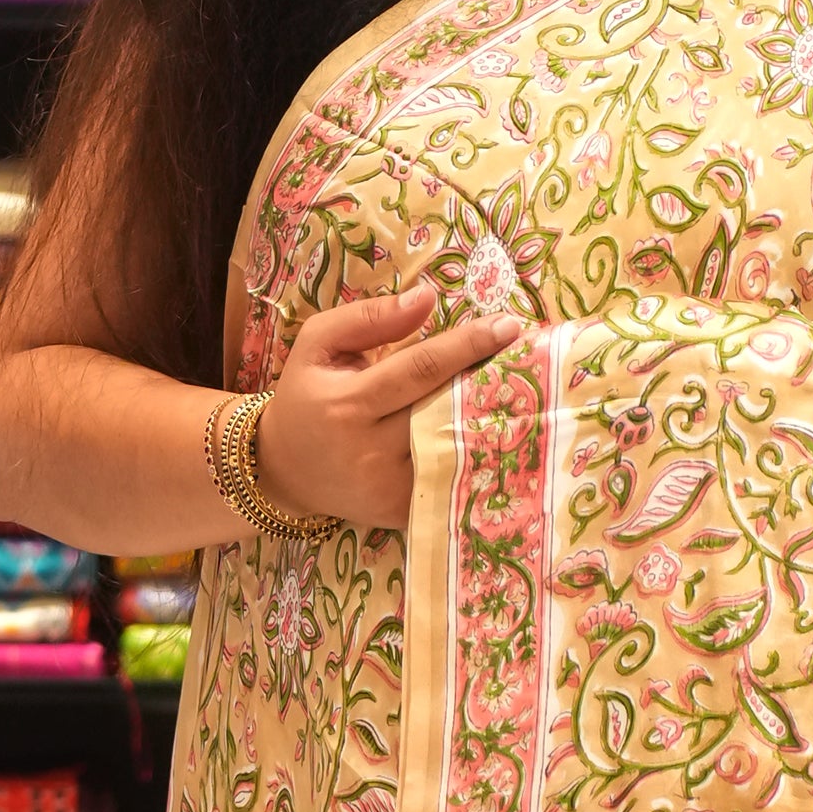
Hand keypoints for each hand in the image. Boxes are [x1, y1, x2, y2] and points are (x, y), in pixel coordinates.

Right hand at [251, 283, 520, 534]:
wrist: (282, 471)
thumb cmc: (305, 397)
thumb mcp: (318, 344)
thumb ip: (370, 318)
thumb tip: (427, 298)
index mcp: (350, 403)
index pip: (420, 369)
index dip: (467, 346)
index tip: (508, 325)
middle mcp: (372, 451)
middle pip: (446, 411)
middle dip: (490, 384)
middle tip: (530, 360)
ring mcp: (390, 488)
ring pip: (455, 449)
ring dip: (491, 422)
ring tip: (524, 395)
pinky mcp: (402, 512)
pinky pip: (449, 481)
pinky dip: (475, 458)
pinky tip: (500, 436)